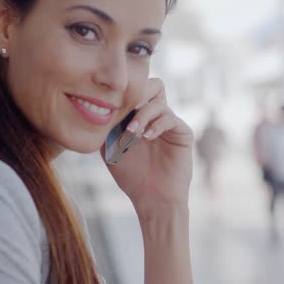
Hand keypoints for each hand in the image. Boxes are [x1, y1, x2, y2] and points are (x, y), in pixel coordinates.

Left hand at [101, 78, 192, 208]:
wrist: (152, 198)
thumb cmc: (131, 175)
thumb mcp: (111, 147)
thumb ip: (108, 126)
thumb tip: (101, 105)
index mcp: (140, 116)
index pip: (136, 91)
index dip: (123, 94)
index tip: (109, 106)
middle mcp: (157, 116)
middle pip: (153, 85)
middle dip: (137, 94)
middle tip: (123, 109)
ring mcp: (170, 124)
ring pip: (159, 100)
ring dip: (142, 114)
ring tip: (132, 133)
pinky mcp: (182, 133)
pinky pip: (170, 118)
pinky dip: (156, 125)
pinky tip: (146, 138)